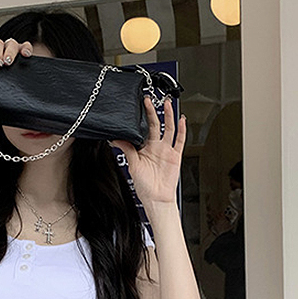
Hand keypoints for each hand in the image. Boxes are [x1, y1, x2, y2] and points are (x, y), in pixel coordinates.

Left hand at [114, 91, 185, 214]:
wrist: (156, 199)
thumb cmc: (144, 186)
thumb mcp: (132, 165)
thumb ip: (126, 150)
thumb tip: (115, 139)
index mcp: (145, 148)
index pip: (144, 128)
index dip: (142, 117)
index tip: (139, 105)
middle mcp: (156, 147)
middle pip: (156, 124)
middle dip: (153, 112)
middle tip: (149, 99)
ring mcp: (166, 150)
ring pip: (169, 129)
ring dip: (169, 116)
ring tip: (167, 103)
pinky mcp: (175, 156)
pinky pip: (180, 141)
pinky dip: (182, 130)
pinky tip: (181, 120)